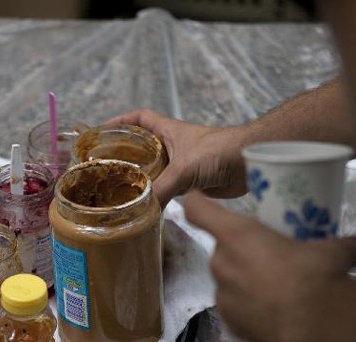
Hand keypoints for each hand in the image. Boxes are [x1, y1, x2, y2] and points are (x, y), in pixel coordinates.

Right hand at [106, 109, 249, 205]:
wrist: (251, 163)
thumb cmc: (219, 151)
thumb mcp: (184, 168)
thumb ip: (162, 188)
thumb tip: (143, 208)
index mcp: (169, 131)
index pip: (140, 119)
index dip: (122, 121)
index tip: (104, 131)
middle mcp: (174, 147)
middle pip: (144, 147)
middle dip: (126, 155)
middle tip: (106, 168)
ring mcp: (184, 164)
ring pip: (156, 170)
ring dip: (142, 178)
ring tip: (121, 189)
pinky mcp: (194, 182)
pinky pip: (169, 188)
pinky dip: (158, 195)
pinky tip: (147, 204)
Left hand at [182, 191, 355, 341]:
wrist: (318, 329)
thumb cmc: (318, 277)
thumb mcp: (335, 251)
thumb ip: (342, 244)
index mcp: (238, 236)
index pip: (199, 211)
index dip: (196, 203)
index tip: (195, 198)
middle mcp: (223, 264)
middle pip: (222, 250)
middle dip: (242, 252)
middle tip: (270, 256)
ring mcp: (224, 297)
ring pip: (230, 281)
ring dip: (246, 281)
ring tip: (277, 288)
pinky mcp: (233, 326)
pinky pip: (237, 309)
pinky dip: (251, 308)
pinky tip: (275, 312)